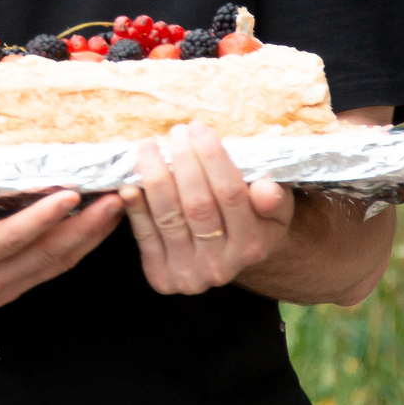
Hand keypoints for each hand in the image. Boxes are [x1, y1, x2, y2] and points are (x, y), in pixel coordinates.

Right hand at [0, 190, 122, 308]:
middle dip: (86, 226)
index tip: (69, 194)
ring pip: (58, 263)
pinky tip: (99, 222)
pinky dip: (80, 244)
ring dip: (91, 235)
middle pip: (47, 254)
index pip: (9, 239)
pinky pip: (53, 267)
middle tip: (116, 197)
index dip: (40, 218)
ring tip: (119, 205)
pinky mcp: (13, 287)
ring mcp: (4, 289)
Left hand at [121, 122, 295, 295]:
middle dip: (183, 162)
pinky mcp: (161, 277)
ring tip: (149, 147)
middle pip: (198, 205)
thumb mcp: (274, 208)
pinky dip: (136, 208)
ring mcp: (190, 275)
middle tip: (175, 131)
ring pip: (169, 218)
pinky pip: (145, 236)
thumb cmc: (252, 219)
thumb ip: (273, 197)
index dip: (213, 158)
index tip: (199, 128)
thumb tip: (265, 189)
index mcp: (253, 245)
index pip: (231, 194)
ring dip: (155, 178)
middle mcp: (222, 266)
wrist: (229, 258)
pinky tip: (129, 183)